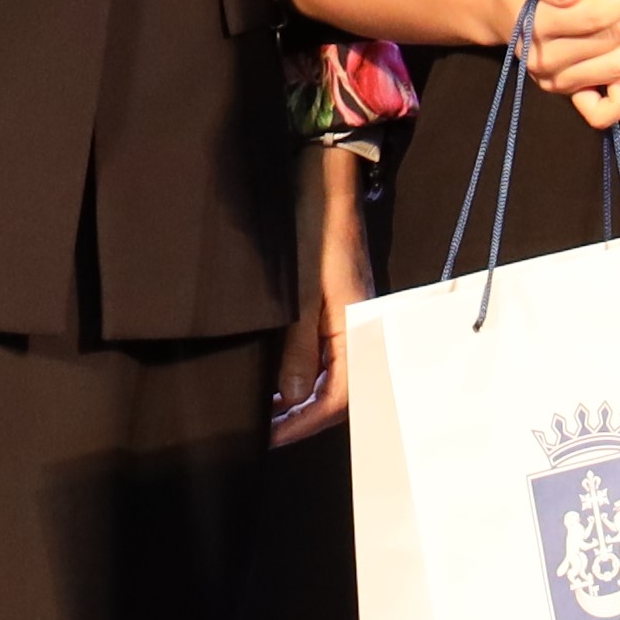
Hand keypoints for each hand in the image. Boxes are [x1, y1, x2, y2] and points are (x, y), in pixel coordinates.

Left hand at [267, 151, 370, 446]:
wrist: (320, 182)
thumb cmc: (311, 234)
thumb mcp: (298, 297)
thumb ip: (298, 350)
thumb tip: (293, 400)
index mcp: (359, 331)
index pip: (337, 398)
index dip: (301, 424)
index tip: (267, 438)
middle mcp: (358, 330)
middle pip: (336, 392)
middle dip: (300, 417)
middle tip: (261, 432)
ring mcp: (347, 318)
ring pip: (327, 375)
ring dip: (297, 397)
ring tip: (262, 413)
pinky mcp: (332, 305)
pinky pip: (321, 353)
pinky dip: (297, 372)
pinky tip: (271, 378)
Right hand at [493, 0, 619, 128]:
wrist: (498, 7)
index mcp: (535, 24)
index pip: (597, 15)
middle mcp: (544, 59)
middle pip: (615, 37)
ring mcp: (554, 80)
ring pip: (618, 65)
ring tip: (612, 21)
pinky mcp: (565, 94)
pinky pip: (601, 112)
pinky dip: (618, 98)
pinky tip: (617, 76)